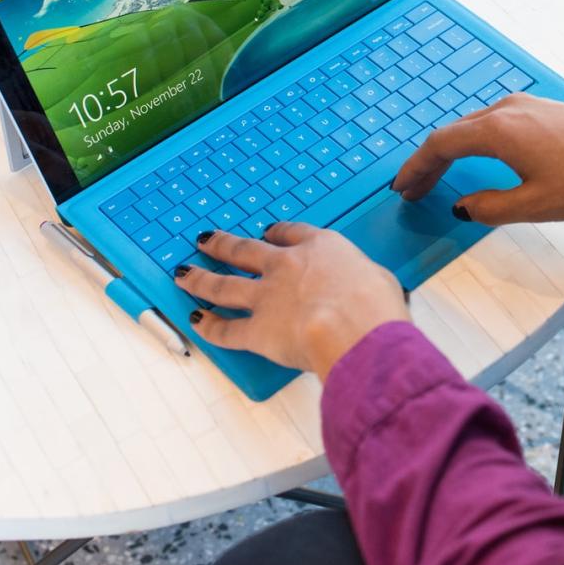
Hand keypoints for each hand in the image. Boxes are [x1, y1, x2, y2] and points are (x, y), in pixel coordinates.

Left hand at [174, 223, 409, 381]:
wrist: (354, 329)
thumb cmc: (375, 304)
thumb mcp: (379, 279)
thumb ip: (362, 279)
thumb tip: (367, 287)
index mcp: (321, 248)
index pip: (291, 233)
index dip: (275, 233)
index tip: (267, 233)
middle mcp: (287, 266)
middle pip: (244, 250)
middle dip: (222, 245)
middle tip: (206, 240)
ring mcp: (267, 297)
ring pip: (223, 285)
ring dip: (200, 279)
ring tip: (184, 274)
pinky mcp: (257, 331)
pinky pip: (226, 330)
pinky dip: (209, 327)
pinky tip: (197, 321)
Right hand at [391, 92, 563, 224]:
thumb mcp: (535, 205)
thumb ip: (490, 208)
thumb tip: (462, 208)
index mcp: (497, 131)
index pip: (439, 146)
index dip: (415, 168)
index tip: (401, 188)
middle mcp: (506, 110)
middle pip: (452, 133)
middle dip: (429, 162)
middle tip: (413, 190)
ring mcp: (525, 106)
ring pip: (472, 126)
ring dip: (451, 151)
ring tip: (439, 178)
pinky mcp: (541, 109)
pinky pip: (492, 123)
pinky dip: (473, 143)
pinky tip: (478, 160)